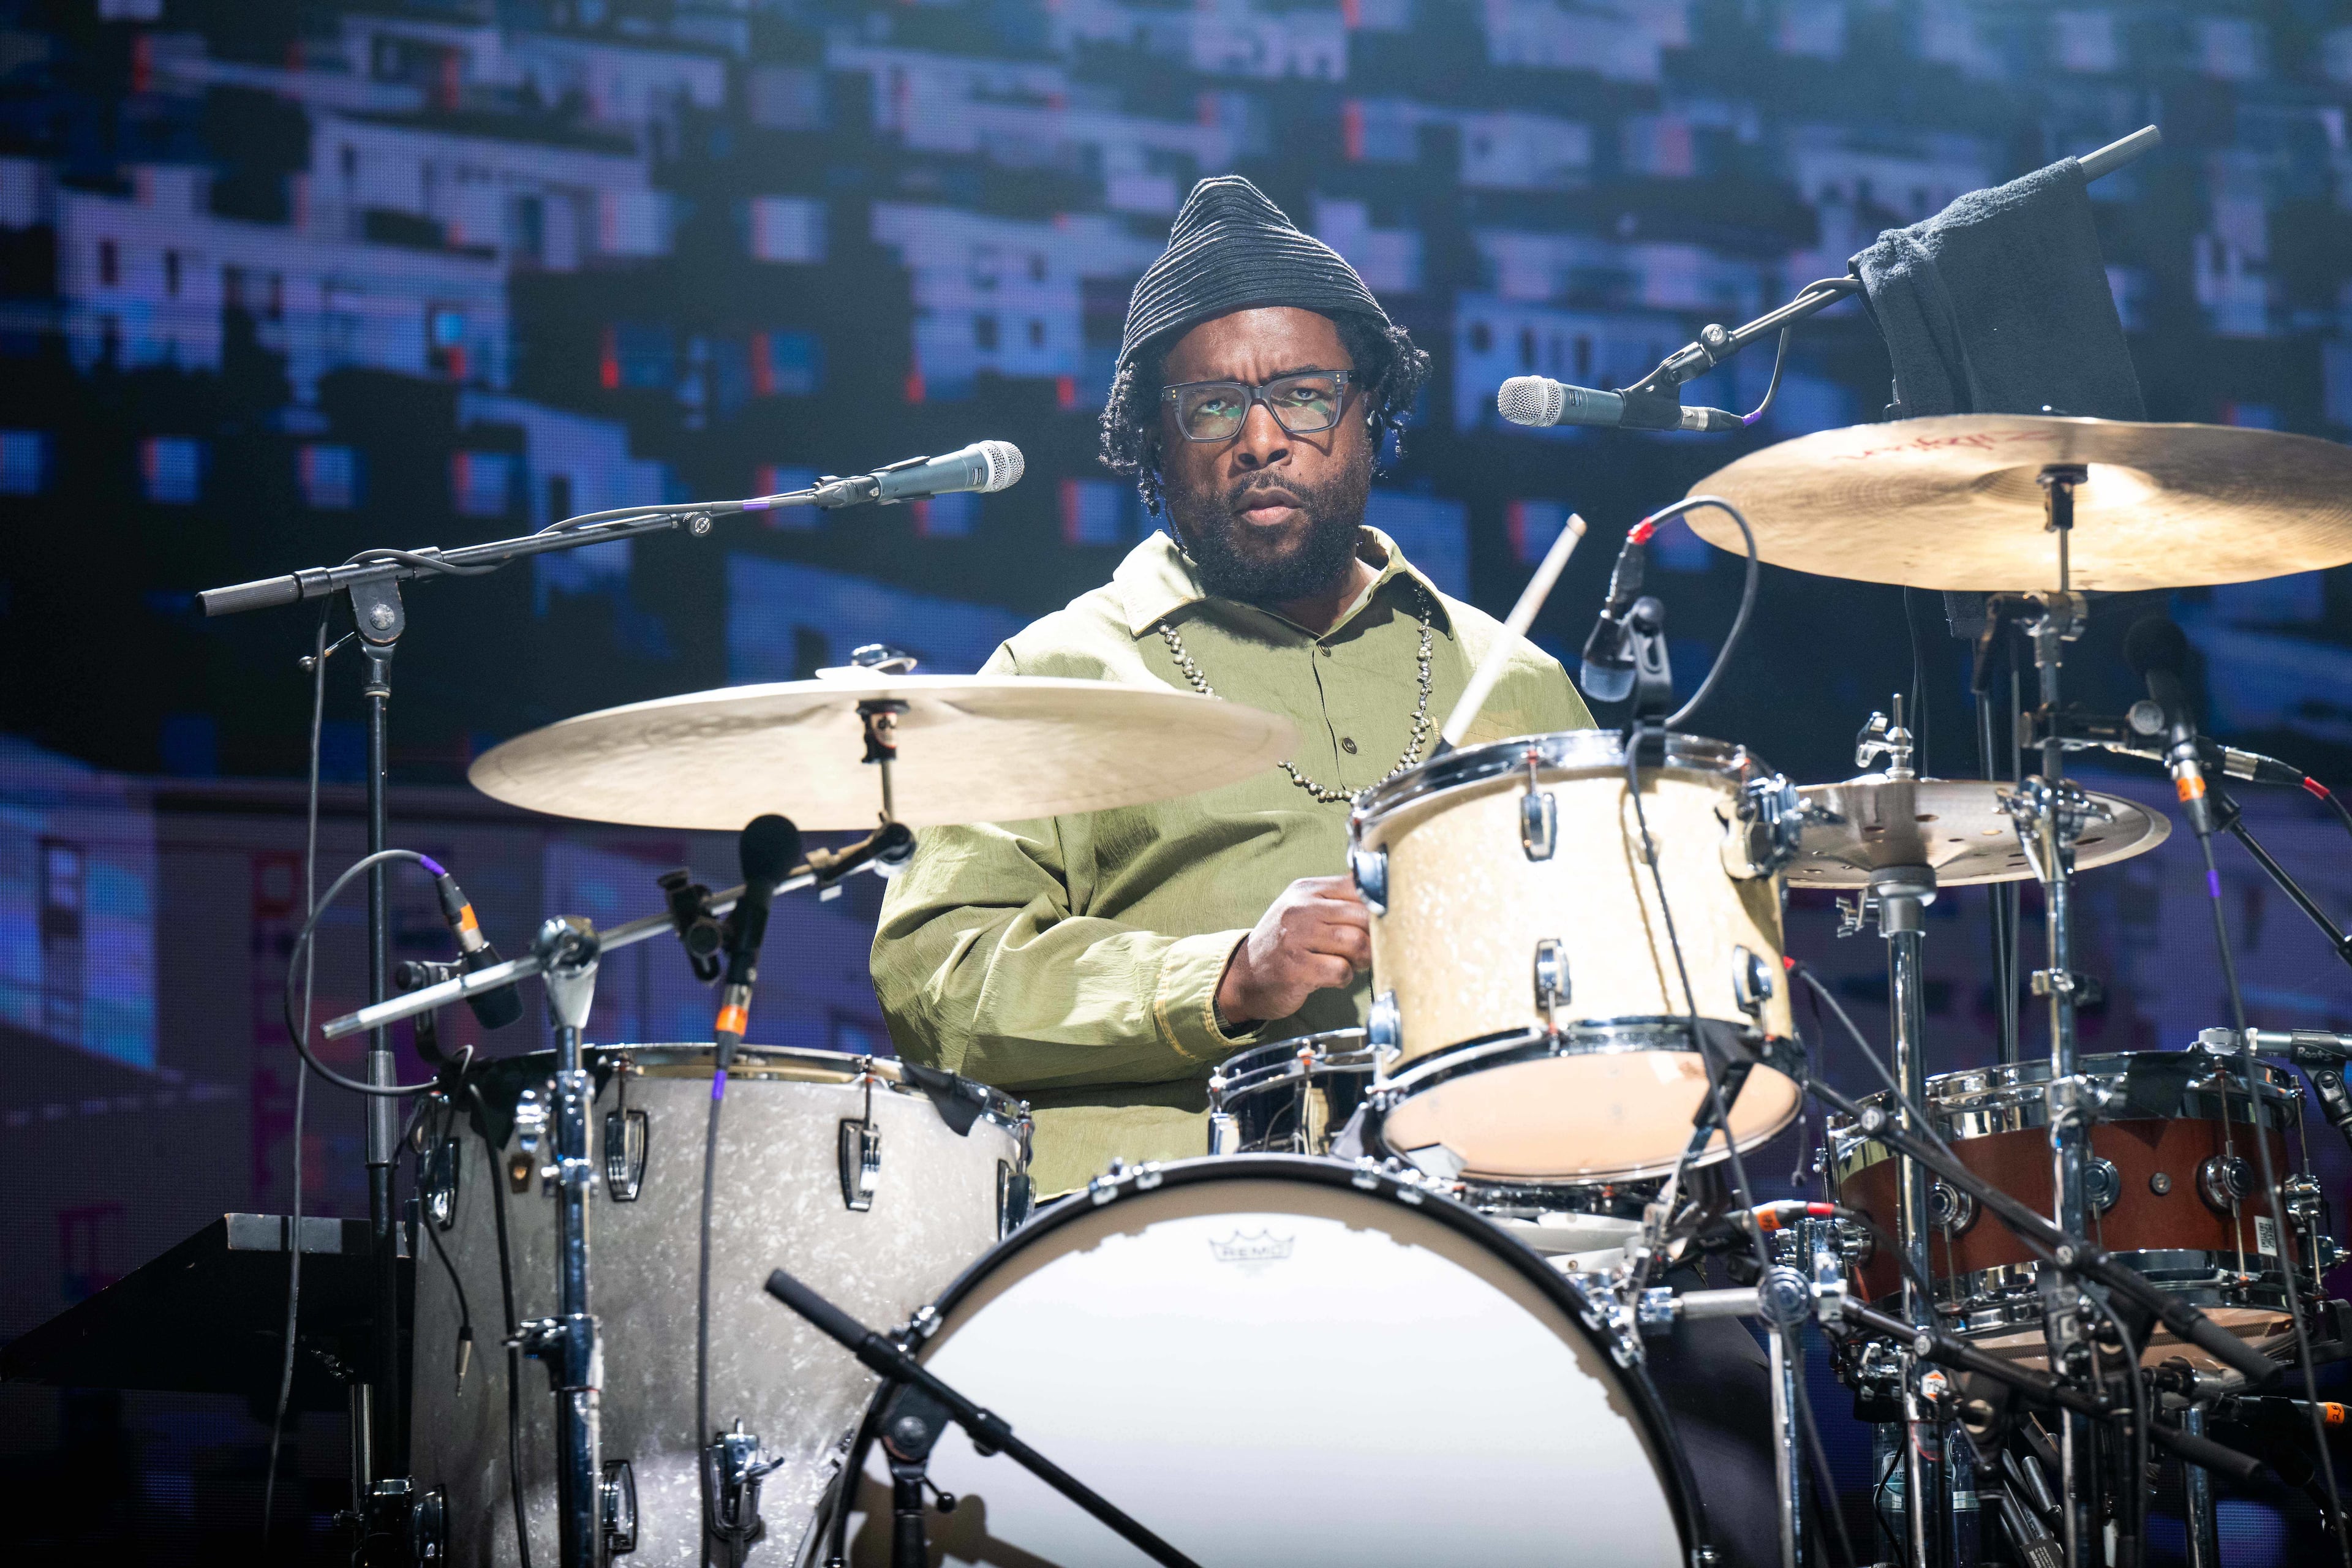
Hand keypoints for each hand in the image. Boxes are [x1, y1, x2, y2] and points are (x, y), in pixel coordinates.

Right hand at [1215, 875, 1369, 1028]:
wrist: (1243, 976)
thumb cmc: (1284, 944)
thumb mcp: (1303, 911)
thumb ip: (1337, 902)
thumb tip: (1382, 895)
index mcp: (1306, 890)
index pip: (1357, 887)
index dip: (1375, 908)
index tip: (1377, 924)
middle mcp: (1300, 909)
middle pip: (1362, 916)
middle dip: (1372, 938)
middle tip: (1364, 951)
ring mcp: (1296, 938)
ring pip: (1356, 943)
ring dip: (1361, 960)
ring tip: (1350, 964)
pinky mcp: (1296, 968)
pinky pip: (1341, 971)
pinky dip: (1344, 978)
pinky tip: (1331, 978)